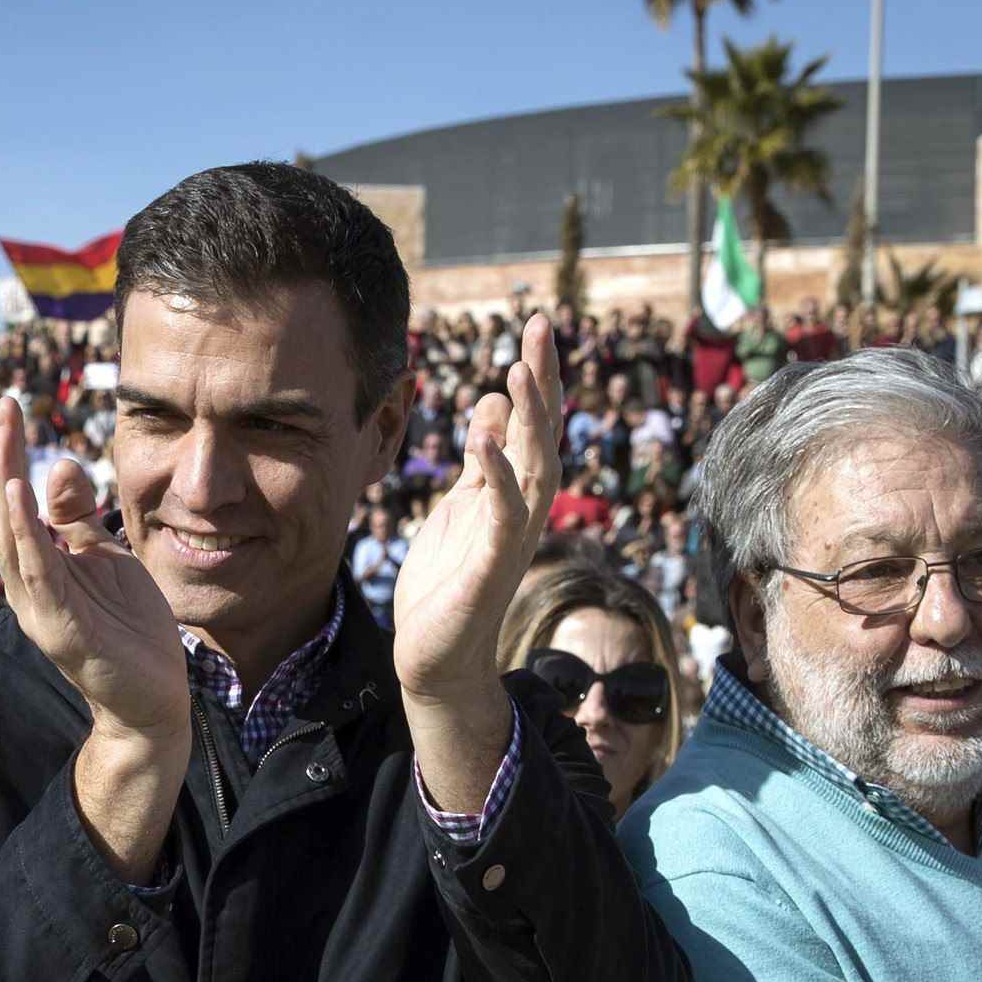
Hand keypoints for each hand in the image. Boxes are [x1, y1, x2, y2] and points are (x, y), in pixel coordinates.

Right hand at [0, 395, 187, 744]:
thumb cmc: (128, 629)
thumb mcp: (106, 558)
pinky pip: (37, 572)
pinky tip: (22, 497)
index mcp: (39, 565)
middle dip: (4, 456)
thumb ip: (78, 517)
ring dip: (8, 487)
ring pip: (12, 539)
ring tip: (7, 442)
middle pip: (4, 511)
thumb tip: (57, 464)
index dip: (11, 452)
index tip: (11, 405)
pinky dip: (27, 534)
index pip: (16, 499)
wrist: (153, 699)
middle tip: (6, 407)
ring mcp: (39, 607)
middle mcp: (28, 584)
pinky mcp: (59, 628)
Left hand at [392, 313, 561, 704]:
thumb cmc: (449, 582)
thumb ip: (481, 459)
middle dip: (544, 380)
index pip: (533, 424)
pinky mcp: (492, 565)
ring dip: (529, 420)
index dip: (538, 377)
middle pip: (543, 434)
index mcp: (513, 491)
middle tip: (541, 326)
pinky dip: (498, 477)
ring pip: (535, 468)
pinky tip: (485, 441)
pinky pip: (503, 514)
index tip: (535, 326)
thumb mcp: (461, 504)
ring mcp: (512, 537)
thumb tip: (493, 404)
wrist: (437, 656)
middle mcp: (523, 509)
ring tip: (517, 371)